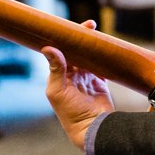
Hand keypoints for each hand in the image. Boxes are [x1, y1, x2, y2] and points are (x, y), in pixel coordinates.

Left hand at [42, 20, 113, 150]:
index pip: (61, 51)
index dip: (66, 38)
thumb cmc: (70, 113)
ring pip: (89, 56)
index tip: (74, 27)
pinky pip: (101, 66)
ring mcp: (86, 78)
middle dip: (82, 38)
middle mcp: (71, 75)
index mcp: (58, 75)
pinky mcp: (100, 83)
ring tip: (98, 34)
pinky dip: (103, 58)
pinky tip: (106, 49)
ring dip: (93, 46)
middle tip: (91, 25)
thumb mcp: (58, 91)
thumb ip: (56, 69)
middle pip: (76, 51)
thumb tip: (47, 47)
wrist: (92, 128)